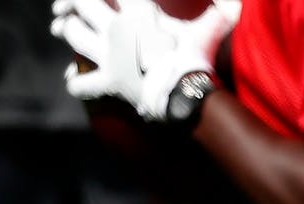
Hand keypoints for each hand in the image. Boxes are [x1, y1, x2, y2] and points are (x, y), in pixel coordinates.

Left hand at [50, 0, 231, 121]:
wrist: (188, 95)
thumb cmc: (197, 60)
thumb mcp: (205, 33)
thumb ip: (219, 15)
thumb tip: (237, 4)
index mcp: (138, 12)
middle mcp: (117, 29)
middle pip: (80, 3)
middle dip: (70, 3)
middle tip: (66, 8)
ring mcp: (109, 56)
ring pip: (72, 34)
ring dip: (67, 32)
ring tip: (66, 31)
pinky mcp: (108, 83)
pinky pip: (81, 82)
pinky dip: (76, 81)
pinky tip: (75, 79)